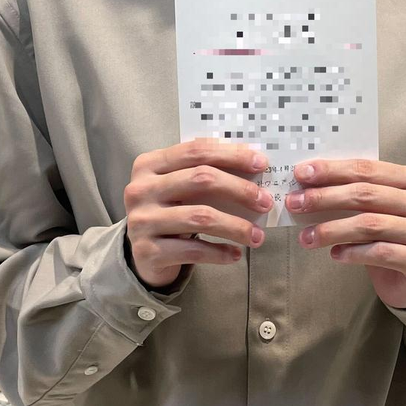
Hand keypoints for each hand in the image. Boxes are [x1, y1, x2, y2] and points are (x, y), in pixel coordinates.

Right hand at [123, 137, 272, 288]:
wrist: (141, 254)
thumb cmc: (168, 211)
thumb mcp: (177, 186)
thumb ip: (204, 171)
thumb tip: (253, 163)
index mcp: (149, 164)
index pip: (196, 151)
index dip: (232, 155)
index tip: (261, 164)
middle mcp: (140, 189)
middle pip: (201, 179)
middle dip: (240, 189)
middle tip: (265, 201)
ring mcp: (141, 221)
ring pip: (201, 217)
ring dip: (236, 226)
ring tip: (257, 236)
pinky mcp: (147, 251)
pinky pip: (193, 250)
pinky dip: (219, 252)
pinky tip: (235, 254)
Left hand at [287, 158, 405, 309]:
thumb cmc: (391, 234)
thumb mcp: (378, 207)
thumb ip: (356, 192)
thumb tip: (308, 183)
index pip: (368, 169)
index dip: (332, 170)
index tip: (301, 174)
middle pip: (367, 195)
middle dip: (325, 198)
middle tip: (296, 203)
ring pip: (371, 225)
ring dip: (332, 230)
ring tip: (306, 237)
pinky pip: (381, 253)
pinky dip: (353, 253)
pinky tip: (335, 254)